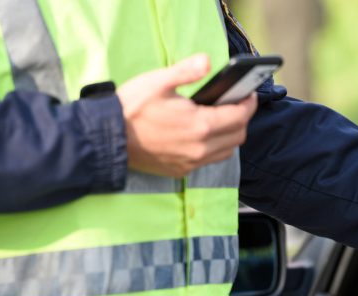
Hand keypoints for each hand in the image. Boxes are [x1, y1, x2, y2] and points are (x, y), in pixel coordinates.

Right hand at [117, 54, 257, 177]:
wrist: (108, 139)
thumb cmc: (131, 108)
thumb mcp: (158, 81)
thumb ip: (186, 71)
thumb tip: (207, 62)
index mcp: (199, 125)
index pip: (240, 117)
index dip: (249, 104)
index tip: (249, 94)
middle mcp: (200, 148)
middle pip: (238, 136)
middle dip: (242, 119)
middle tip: (237, 104)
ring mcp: (191, 162)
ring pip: (226, 152)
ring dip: (230, 136)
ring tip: (222, 119)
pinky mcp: (181, 171)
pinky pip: (208, 161)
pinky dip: (213, 148)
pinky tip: (203, 135)